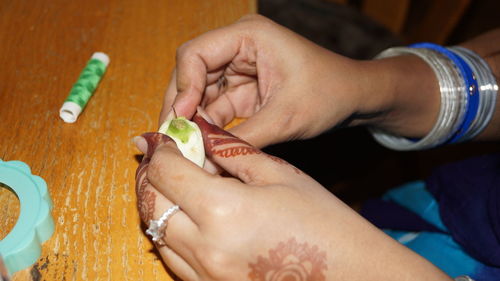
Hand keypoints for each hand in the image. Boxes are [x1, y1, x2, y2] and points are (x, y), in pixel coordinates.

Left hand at [135, 116, 451, 280]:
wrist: (350, 274)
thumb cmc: (322, 219)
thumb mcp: (278, 174)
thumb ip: (230, 151)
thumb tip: (198, 131)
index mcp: (223, 210)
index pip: (166, 172)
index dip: (160, 149)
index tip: (163, 138)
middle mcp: (206, 249)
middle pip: (151, 203)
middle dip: (150, 175)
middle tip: (161, 157)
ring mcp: (205, 275)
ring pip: (156, 234)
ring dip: (158, 204)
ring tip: (173, 184)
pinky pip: (173, 259)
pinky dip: (171, 234)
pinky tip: (188, 218)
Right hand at [161, 14, 376, 147]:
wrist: (354, 98)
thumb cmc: (329, 94)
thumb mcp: (285, 118)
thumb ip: (241, 138)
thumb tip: (204, 161)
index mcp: (248, 35)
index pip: (195, 54)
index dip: (182, 87)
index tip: (181, 121)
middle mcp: (238, 47)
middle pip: (191, 74)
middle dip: (181, 108)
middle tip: (173, 142)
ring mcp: (238, 68)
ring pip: (200, 94)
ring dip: (193, 123)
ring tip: (186, 151)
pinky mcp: (243, 89)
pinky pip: (215, 108)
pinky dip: (209, 129)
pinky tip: (203, 149)